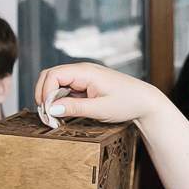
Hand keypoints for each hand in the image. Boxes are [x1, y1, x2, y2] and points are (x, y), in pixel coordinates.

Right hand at [31, 63, 167, 127]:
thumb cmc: (127, 102)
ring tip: (53, 118)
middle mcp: (82, 71)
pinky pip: (65, 90)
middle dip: (43, 95)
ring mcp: (83, 77)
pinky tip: (63, 115)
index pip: (53, 75)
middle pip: (50, 76)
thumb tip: (51, 108)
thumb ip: (75, 108)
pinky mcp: (85, 85)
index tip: (47, 111)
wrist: (144, 101)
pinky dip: (60, 101)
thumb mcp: (100, 109)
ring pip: (56, 84)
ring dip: (51, 99)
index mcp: (86, 71)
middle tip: (45, 115)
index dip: (45, 92)